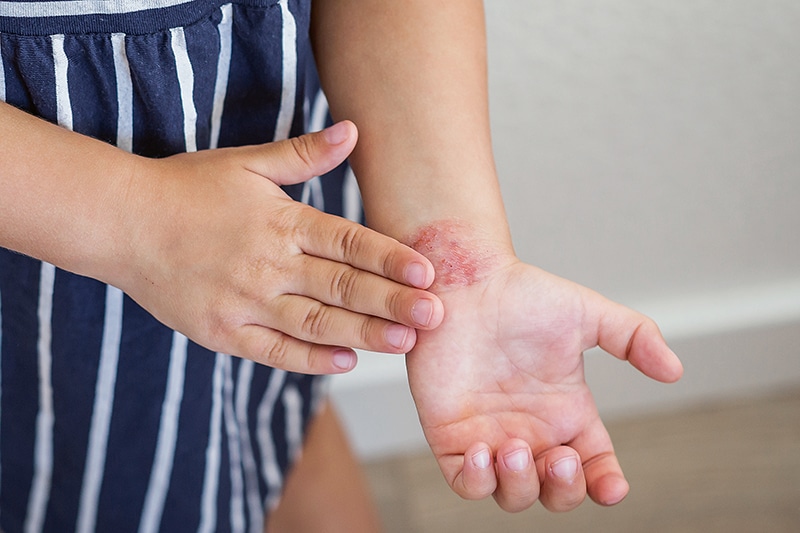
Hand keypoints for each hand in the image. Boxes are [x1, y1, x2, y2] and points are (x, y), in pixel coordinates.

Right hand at [112, 121, 442, 373]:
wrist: (121, 223)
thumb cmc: (188, 189)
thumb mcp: (247, 164)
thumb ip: (304, 155)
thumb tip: (353, 131)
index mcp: (281, 222)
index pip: (347, 243)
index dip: (389, 259)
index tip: (427, 272)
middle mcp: (267, 264)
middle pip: (340, 287)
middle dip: (392, 303)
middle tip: (435, 316)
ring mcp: (243, 301)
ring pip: (314, 323)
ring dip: (362, 335)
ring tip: (404, 343)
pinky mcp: (221, 331)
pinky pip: (272, 351)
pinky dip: (308, 358)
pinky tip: (343, 362)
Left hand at [405, 224, 681, 511]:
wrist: (467, 280)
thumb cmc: (523, 295)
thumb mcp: (588, 314)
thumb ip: (634, 338)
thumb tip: (675, 372)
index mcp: (567, 413)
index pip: (595, 467)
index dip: (606, 485)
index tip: (612, 486)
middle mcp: (532, 431)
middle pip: (556, 491)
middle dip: (564, 489)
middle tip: (560, 456)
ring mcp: (490, 436)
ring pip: (512, 495)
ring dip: (520, 486)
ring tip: (515, 448)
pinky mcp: (450, 435)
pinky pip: (464, 481)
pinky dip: (476, 481)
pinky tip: (482, 453)